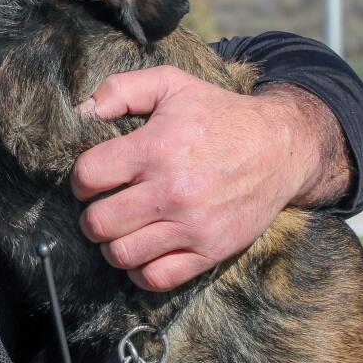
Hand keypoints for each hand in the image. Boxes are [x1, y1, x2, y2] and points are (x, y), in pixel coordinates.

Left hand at [70, 66, 346, 291]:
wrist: (281, 147)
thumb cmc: (219, 114)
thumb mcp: (171, 84)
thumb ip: (121, 89)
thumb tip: (83, 110)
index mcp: (156, 149)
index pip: (88, 176)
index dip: (81, 179)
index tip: (92, 179)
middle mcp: (171, 191)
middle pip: (98, 222)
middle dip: (91, 216)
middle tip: (102, 207)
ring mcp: (192, 226)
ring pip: (122, 254)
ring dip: (112, 244)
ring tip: (121, 229)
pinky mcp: (210, 251)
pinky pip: (157, 278)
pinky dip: (140, 270)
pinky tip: (143, 250)